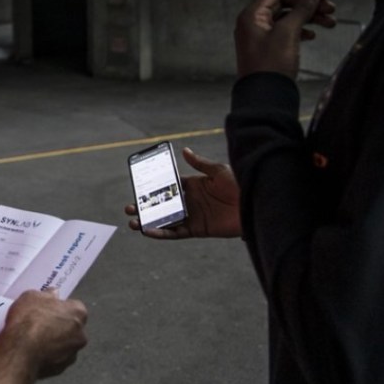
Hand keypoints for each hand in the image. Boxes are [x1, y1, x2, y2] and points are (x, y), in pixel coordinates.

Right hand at [4, 289, 87, 378]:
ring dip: (54, 343)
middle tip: (40, 324)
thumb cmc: (27, 321)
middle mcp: (80, 334)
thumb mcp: (32, 296)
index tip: (48, 309)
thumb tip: (52, 294)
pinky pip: (56, 360)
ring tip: (34, 340)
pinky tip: (33, 352)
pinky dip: (48, 357)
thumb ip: (46, 294)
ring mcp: (72, 354)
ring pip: (64, 345)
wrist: (19, 351)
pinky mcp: (61, 369)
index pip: (74, 307)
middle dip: (59, 326)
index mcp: (78, 313)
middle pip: (71, 327)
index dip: (59, 307)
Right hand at [126, 147, 241, 238]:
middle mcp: (189, 201)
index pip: (168, 186)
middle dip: (145, 206)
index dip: (153, 187)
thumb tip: (184, 151)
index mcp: (192, 185)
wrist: (254, 204)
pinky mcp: (197, 229)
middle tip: (129, 207)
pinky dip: (162, 233)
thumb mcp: (218, 170)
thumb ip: (199, 164)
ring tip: (133, 222)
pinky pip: (176, 232)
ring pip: (165, 220)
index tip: (137, 187)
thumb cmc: (239, 183)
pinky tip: (149, 231)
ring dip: (149, 222)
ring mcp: (192, 216)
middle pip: (162, 204)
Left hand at [235, 0, 335, 78]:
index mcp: (252, 14)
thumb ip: (301, 8)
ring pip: (287, 17)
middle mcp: (253, 22)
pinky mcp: (268, 46)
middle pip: (283, 2)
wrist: (266, 98)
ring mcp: (260, 35)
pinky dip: (300, 29)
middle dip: (307, 4)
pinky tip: (312, 34)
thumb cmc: (270, 67)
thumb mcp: (288, 33)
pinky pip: (286, 30)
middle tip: (329, 7)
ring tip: (329, 22)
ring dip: (308, 17)